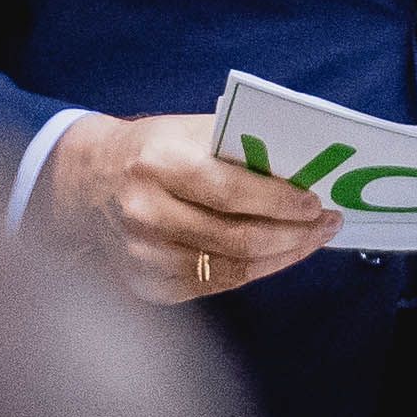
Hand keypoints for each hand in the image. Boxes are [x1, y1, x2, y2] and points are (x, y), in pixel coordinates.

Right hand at [40, 112, 340, 303]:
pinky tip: (276, 256)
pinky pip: (213, 286)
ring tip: (310, 241)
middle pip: (235, 238)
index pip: (228, 190)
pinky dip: (252, 272)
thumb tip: (304, 166)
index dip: (278, 201)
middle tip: (326, 225)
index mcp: (156, 163)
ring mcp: (142, 255)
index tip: (316, 203)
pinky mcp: (146, 284)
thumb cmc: (154, 149)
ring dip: (281, 258)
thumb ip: (239, 146)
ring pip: (230, 270)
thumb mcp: (188, 131)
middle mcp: (145, 212)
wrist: (90, 183)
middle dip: (292, 235)